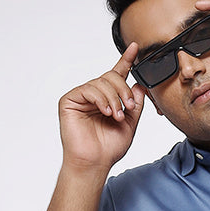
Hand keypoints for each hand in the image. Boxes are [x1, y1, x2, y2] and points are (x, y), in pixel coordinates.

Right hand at [58, 43, 145, 173]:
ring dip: (113, 98)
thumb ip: (135, 104)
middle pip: (111, 76)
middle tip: (129, 106)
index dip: (126, 61)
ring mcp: (81, 97)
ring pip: (101, 82)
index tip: (135, 47)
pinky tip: (106, 112)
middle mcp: (94, 95)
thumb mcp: (130, 124)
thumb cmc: (109, 148)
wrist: (94, 163)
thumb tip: (139, 85)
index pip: (117, 75)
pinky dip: (100, 99)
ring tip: (116, 116)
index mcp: (108, 99)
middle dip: (123, 89)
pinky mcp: (69, 100)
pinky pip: (88, 89)